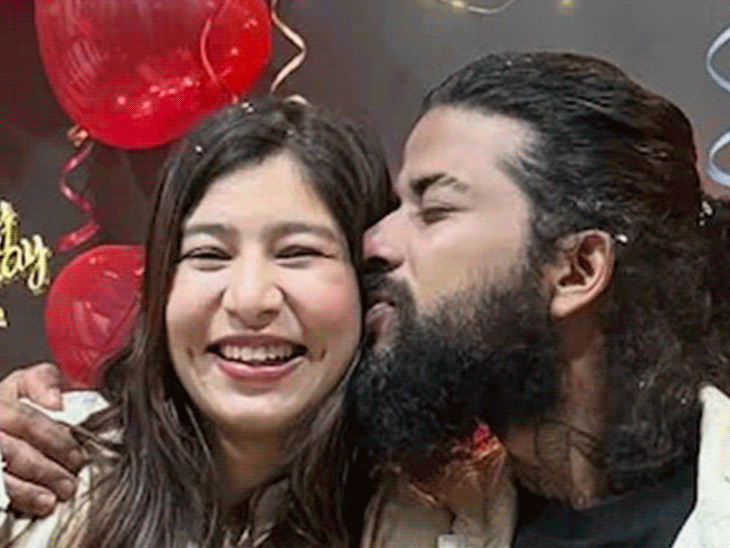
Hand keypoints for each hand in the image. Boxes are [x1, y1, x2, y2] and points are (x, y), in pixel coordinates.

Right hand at [0, 363, 84, 515]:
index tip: (77, 455)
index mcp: (1, 400)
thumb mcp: (35, 381)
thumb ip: (46, 382)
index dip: (54, 440)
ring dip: (30, 490)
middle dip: (45, 469)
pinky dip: (19, 499)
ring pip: (2, 475)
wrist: (6, 415)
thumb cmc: (26, 399)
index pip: (27, 421)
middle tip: (70, 481)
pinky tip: (38, 505)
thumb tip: (56, 401)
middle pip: (14, 452)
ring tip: (54, 498)